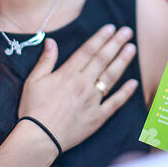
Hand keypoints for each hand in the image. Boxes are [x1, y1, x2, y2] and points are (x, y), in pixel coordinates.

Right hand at [17, 24, 137, 151]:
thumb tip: (51, 41)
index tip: (111, 27)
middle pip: (102, 60)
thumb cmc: (33, 109)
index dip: (100, 38)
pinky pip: (115, 103)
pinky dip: (125, 93)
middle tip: (127, 31)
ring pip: (111, 77)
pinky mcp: (98, 117)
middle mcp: (83, 84)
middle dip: (116, 43)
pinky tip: (134, 83)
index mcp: (68, 74)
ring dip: (122, 61)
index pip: (88, 51)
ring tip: (132, 49)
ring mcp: (92, 100)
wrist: (39, 138)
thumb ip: (46, 60)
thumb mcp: (34, 81)